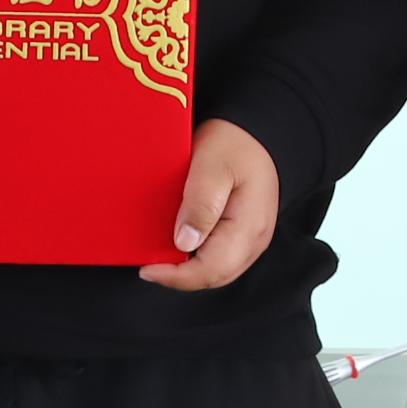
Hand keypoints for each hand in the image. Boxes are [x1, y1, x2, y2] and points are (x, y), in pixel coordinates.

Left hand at [141, 120, 280, 290]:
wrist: (257, 130)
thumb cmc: (236, 142)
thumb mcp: (211, 167)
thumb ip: (199, 206)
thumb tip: (184, 243)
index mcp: (248, 227)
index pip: (211, 270)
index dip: (176, 276)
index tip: (148, 269)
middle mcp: (255, 239)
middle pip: (214, 277)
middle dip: (180, 277)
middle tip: (150, 265)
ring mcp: (253, 237)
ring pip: (218, 271)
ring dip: (189, 270)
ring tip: (162, 257)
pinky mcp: (246, 232)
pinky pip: (222, 257)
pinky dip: (199, 258)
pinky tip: (181, 245)